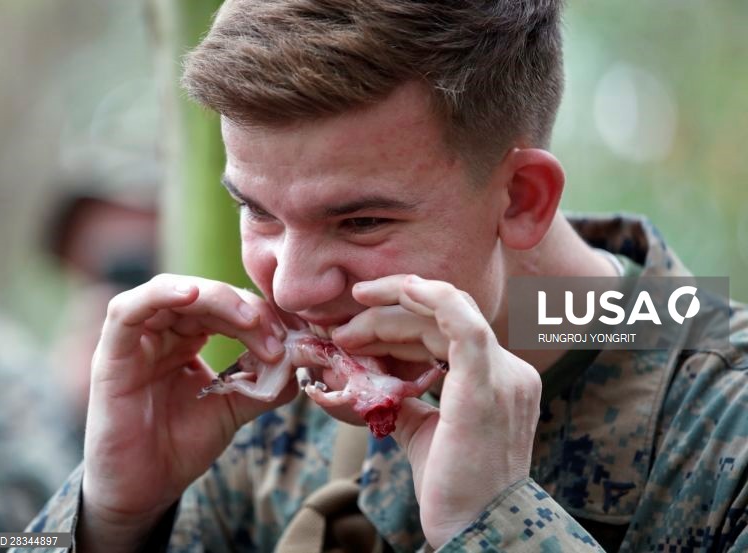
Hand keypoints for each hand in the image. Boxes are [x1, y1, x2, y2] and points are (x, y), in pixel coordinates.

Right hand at [79, 274, 294, 550]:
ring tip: (249, 319)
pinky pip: (127, 311)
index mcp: (186, 338)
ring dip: (216, 298)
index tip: (288, 341)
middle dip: (246, 308)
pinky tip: (192, 295)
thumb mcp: (233, 408)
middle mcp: (160, 332)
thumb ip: (264, 383)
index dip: (260, 316)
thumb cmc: (181, 446)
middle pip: (204, 295)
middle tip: (275, 336)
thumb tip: (299, 360)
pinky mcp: (110, 354)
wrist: (144, 492)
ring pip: (172, 292)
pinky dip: (161, 294)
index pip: (226, 307)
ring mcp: (134, 340)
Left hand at [332, 275, 540, 547]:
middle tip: (340, 333)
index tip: (356, 333)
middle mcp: (508, 370)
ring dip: (390, 313)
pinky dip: (429, 297)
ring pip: (444, 314)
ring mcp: (502, 373)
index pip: (447, 333)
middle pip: (442, 320)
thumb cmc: (451, 488)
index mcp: (496, 380)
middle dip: (385, 320)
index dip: (400, 326)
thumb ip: (404, 399)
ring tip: (348, 326)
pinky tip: (398, 289)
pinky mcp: (486, 381)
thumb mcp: (422, 431)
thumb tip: (365, 380)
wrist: (476, 528)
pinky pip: (461, 321)